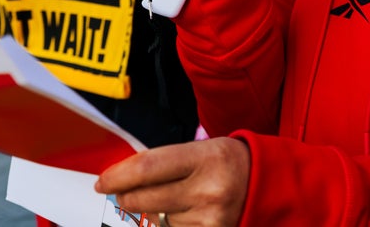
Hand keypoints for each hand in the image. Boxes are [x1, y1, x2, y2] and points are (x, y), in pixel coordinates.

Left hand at [96, 138, 249, 226]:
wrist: (266, 185)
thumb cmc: (227, 163)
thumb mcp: (201, 150)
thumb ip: (164, 161)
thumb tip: (119, 178)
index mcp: (206, 158)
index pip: (146, 168)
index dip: (117, 176)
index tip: (104, 182)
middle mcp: (208, 190)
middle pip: (142, 198)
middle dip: (127, 196)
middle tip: (125, 193)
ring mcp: (209, 218)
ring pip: (155, 219)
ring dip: (156, 211)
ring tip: (181, 198)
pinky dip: (171, 224)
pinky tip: (188, 213)